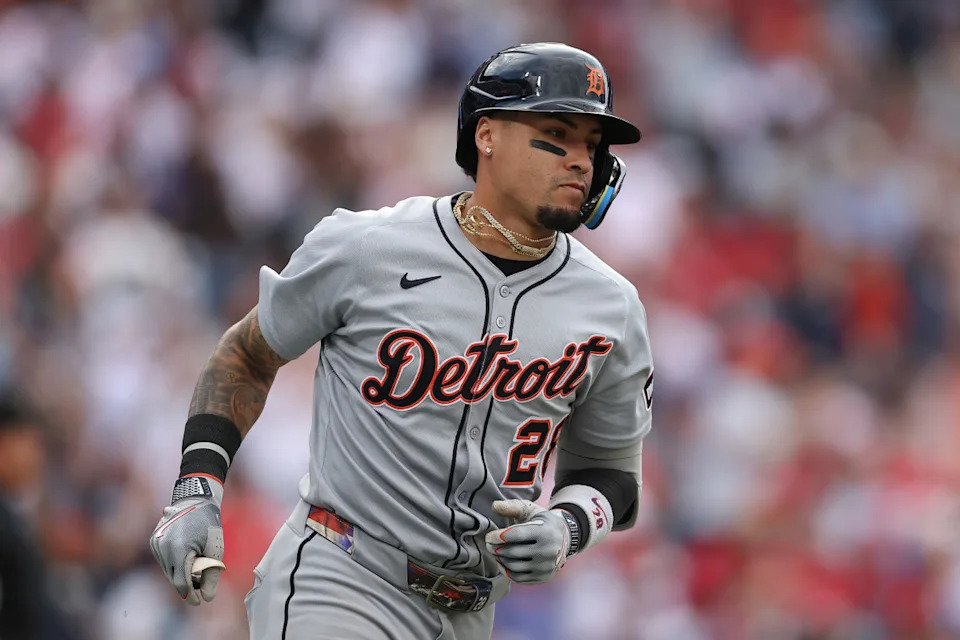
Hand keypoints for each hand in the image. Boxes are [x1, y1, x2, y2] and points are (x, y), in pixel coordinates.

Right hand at [149, 476, 225, 604]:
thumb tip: (208, 599)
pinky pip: (163, 560)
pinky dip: (173, 564)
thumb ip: (211, 576)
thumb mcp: (215, 550)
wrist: (195, 499)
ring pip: (167, 570)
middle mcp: (162, 547)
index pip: (181, 583)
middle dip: (187, 584)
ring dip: (179, 574)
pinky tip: (186, 558)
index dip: (191, 596)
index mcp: (178, 549)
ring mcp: (156, 543)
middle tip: (201, 584)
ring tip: (196, 567)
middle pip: (173, 578)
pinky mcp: (153, 541)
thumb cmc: (208, 523)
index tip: (199, 603)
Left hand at [484, 499, 570, 583]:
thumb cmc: (542, 522)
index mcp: (545, 531)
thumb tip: (495, 506)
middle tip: (488, 544)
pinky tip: (501, 561)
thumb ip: (512, 507)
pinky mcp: (542, 577)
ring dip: (500, 559)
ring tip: (494, 551)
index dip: (499, 536)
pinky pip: (518, 578)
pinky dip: (505, 570)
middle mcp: (548, 551)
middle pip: (513, 552)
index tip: (489, 536)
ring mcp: (546, 566)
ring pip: (514, 566)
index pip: (517, 535)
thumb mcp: (531, 510)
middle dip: (496, 548)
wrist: (564, 539)